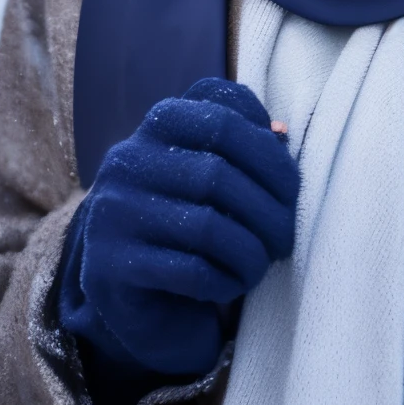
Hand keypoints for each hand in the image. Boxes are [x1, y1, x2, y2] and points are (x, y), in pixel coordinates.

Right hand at [67, 77, 298, 376]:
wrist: (133, 288)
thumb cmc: (188, 222)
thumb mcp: (210, 173)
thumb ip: (242, 145)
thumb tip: (281, 133)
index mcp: (158, 126)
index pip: (222, 116)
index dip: (269, 153)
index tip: (290, 190)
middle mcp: (128, 160)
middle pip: (218, 174)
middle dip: (268, 212)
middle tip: (284, 240)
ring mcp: (114, 212)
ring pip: (206, 226)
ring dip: (250, 252)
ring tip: (260, 264)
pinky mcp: (113, 265)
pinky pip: (190, 271)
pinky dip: (223, 281)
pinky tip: (230, 285)